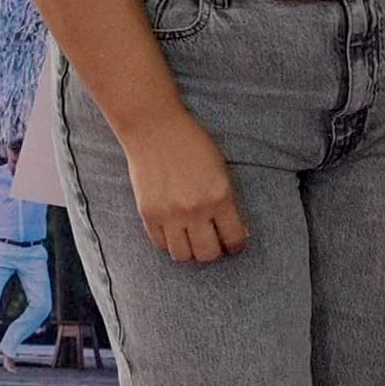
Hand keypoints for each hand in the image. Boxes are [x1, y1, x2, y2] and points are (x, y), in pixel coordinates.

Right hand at [119, 107, 247, 264]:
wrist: (156, 130)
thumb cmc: (193, 145)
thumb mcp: (221, 170)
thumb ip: (227, 201)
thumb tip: (236, 231)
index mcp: (221, 196)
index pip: (234, 237)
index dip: (236, 246)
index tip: (234, 246)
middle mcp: (196, 210)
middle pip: (208, 253)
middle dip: (214, 252)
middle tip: (213, 245)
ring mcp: (170, 215)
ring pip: (183, 255)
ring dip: (190, 252)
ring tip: (192, 241)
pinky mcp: (148, 215)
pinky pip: (161, 244)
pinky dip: (169, 243)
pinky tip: (174, 234)